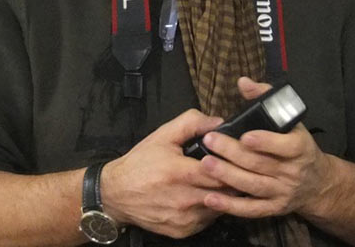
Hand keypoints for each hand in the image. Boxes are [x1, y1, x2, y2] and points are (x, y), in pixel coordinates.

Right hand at [101, 108, 231, 238]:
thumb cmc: (140, 164)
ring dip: (225, 195)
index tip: (239, 156)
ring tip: (223, 181)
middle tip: (238, 168)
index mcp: (181, 173)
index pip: (223, 171)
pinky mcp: (182, 231)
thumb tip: (219, 122)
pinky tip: (208, 195)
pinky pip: (209, 219)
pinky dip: (213, 207)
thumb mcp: (164, 135)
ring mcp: (184, 218)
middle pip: (226, 191)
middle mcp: (184, 199)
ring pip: (221, 207)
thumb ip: (192, 122)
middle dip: (234, 179)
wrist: (115, 194)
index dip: (234, 163)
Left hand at [195, 77, 337, 219]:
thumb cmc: (298, 146)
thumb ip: (267, 99)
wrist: (316, 183)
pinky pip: (250, 209)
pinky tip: (211, 199)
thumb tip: (244, 82)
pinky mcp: (273, 208)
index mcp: (300, 147)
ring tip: (206, 164)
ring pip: (253, 185)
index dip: (265, 142)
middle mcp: (292, 171)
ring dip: (228, 176)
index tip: (244, 136)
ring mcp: (282, 192)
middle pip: (261, 164)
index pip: (285, 146)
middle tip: (211, 141)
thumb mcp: (291, 121)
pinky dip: (230, 206)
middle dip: (233, 153)